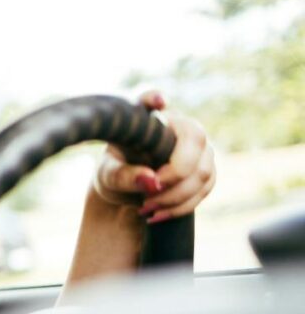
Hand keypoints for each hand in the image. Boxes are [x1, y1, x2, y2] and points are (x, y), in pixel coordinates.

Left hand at [94, 90, 215, 224]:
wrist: (127, 191)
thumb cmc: (115, 174)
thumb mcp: (108, 177)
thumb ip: (123, 176)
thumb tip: (151, 181)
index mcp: (148, 119)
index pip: (149, 99)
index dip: (153, 98)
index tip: (157, 102)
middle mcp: (179, 125)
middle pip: (196, 141)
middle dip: (174, 177)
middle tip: (146, 198)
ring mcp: (198, 146)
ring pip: (204, 172)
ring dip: (175, 198)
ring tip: (146, 209)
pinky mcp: (206, 167)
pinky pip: (205, 189)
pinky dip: (181, 207)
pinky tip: (157, 215)